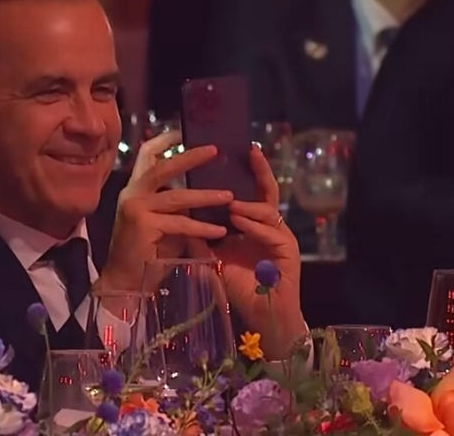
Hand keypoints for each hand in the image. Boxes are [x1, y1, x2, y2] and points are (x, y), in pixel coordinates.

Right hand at [96, 134, 232, 290]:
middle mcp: (131, 194)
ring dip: (205, 196)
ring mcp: (135, 208)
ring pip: (176, 196)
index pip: (145, 156)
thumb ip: (175, 205)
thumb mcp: (162, 221)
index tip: (183, 132)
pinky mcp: (142, 225)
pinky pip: (179, 223)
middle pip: (162, 167)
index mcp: (135, 189)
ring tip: (229, 196)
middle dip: (189, 157)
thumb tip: (206, 190)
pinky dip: (201, 227)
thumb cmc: (146, 253)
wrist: (126, 281)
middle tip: (215, 150)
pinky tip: (219, 231)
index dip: (163, 141)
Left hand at [210, 145, 303, 358]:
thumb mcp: (214, 257)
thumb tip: (176, 217)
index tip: (232, 151)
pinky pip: (271, 231)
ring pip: (267, 210)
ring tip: (230, 203)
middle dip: (259, 171)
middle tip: (249, 151)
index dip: (243, 173)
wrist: (260, 315)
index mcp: (252, 225)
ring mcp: (281, 236)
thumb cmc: (238, 286)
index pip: (248, 193)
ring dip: (247, 205)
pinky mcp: (289, 250)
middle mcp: (269, 226)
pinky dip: (253, 225)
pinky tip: (238, 220)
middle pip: (266, 192)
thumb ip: (200, 237)